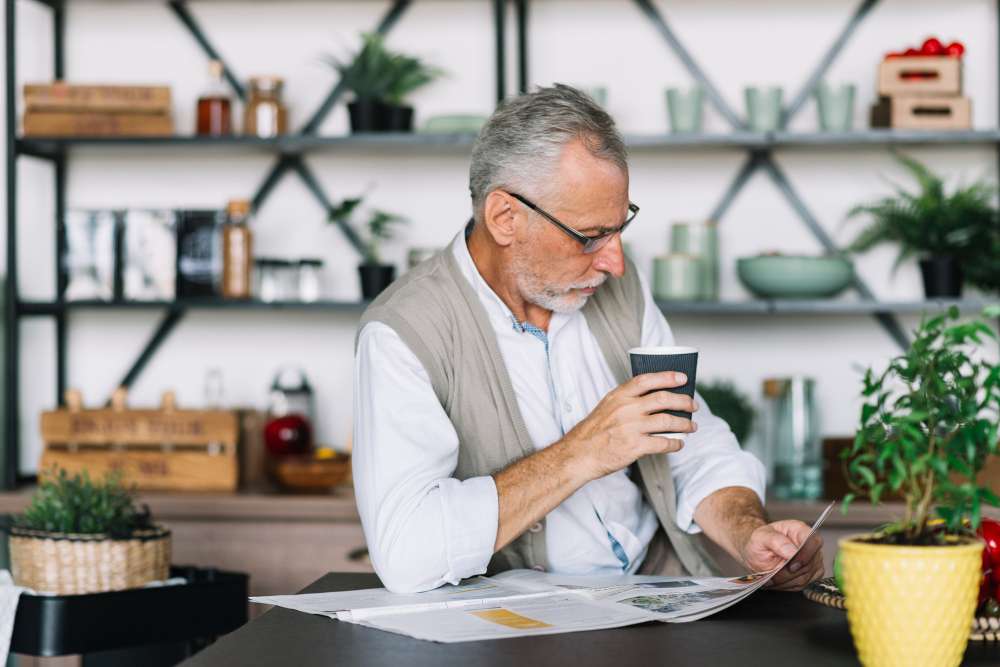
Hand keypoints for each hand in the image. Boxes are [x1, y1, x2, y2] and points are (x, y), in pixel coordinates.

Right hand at [565, 371, 697, 480]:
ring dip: (684, 424)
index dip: (667, 377)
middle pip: (663, 399)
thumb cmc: (594, 431)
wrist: (580, 453)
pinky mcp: (634, 446)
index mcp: (619, 396)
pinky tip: (678, 443)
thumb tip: (654, 398)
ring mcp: (631, 427)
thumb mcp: (607, 406)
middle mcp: (626, 409)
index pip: (647, 380)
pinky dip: (675, 443)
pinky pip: (663, 443)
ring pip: (667, 421)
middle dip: (684, 401)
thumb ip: (627, 400)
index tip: (683, 378)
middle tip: (693, 406)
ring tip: (691, 426)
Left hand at [739, 520, 823, 591]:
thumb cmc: (761, 542)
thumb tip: (792, 551)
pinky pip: (804, 585)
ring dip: (786, 580)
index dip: (804, 556)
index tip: (791, 566)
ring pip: (806, 578)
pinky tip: (779, 579)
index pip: (813, 542)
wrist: (758, 553)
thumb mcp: (761, 537)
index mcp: (800, 530)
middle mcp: (809, 545)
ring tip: (773, 575)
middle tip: (773, 572)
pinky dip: (788, 585)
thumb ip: (776, 541)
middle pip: (809, 564)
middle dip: (788, 573)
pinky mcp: (812, 575)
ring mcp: (813, 561)